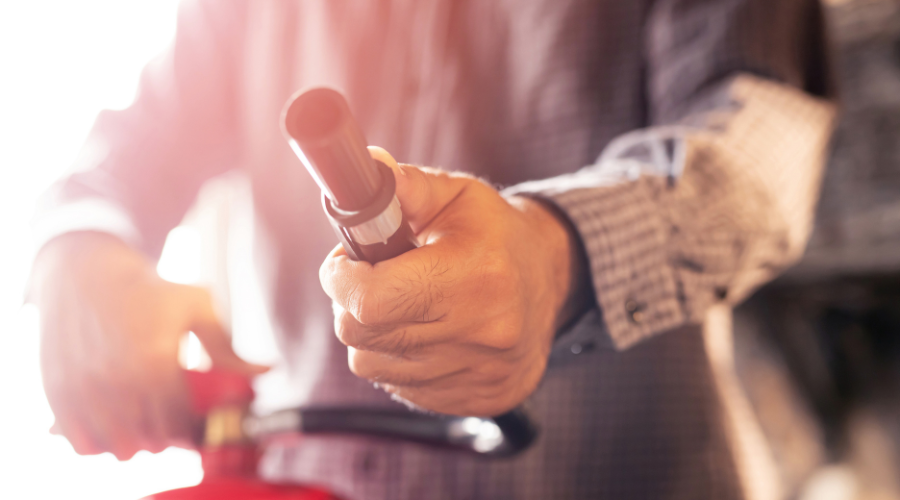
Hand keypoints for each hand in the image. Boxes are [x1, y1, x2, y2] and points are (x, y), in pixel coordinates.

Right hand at [29, 232, 266, 459]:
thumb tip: (268, 370)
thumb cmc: (149, 288)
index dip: (190, 429)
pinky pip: (79, 441)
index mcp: (154, 361)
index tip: (192, 420)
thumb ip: (228, 348)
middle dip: (165, 436)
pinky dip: (97, 443)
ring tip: (141, 423)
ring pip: (116, 447)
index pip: (179, 424)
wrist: (86, 268)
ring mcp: (83, 389)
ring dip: (133, 442)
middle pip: (150, 440)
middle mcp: (116, 380)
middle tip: (169, 420)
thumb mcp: (196, 308)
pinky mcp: (57, 391)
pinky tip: (111, 425)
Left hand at [319, 148, 575, 415]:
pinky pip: (400, 387)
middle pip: (363, 336)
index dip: (340, 279)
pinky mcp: (480, 400)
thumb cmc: (494, 233)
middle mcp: (483, 333)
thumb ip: (406, 185)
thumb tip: (366, 169)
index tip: (343, 262)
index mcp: (476, 276)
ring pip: (373, 365)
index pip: (371, 300)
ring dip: (374, 335)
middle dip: (350, 304)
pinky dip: (399, 360)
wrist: (551, 280)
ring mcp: (481, 374)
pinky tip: (426, 332)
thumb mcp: (456, 195)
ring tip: (405, 304)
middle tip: (372, 277)